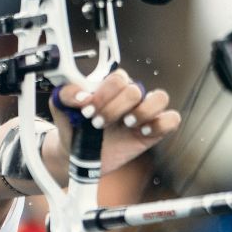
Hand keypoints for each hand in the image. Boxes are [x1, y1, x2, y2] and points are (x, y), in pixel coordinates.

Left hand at [49, 69, 180, 173]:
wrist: (77, 152)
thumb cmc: (73, 125)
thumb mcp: (60, 107)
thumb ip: (66, 94)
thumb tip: (83, 96)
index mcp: (109, 86)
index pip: (118, 78)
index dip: (104, 94)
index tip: (87, 110)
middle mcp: (129, 96)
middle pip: (134, 90)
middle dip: (114, 108)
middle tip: (98, 123)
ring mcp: (143, 112)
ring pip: (160, 97)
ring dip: (142, 111)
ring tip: (125, 124)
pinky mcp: (154, 131)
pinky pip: (171, 119)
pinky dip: (160, 124)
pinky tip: (142, 132)